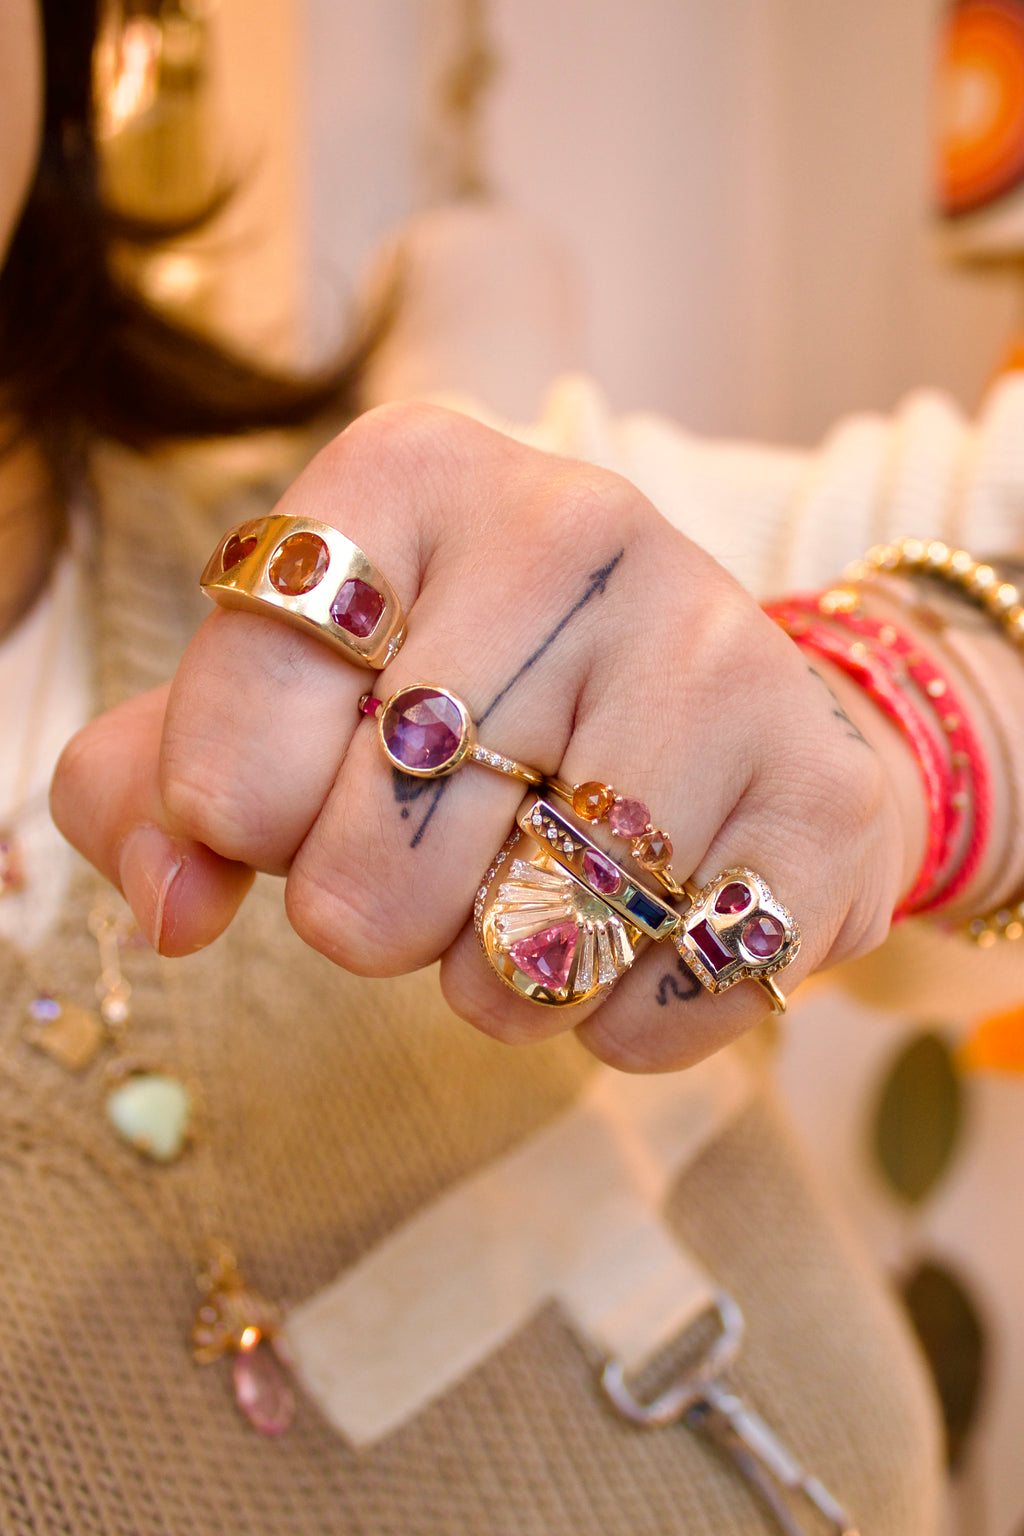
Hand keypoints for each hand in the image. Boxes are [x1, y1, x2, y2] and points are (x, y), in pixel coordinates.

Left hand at [52, 403, 918, 1070]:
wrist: (723, 718)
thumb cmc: (473, 709)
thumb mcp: (285, 703)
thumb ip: (149, 788)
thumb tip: (174, 905)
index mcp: (413, 472)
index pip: (236, 728)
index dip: (235, 819)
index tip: (286, 802)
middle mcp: (577, 523)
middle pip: (372, 862)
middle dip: (373, 915)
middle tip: (433, 859)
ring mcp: (717, 651)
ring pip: (520, 950)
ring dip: (498, 976)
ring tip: (538, 892)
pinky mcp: (821, 792)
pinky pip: (654, 1005)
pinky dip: (619, 1020)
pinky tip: (642, 930)